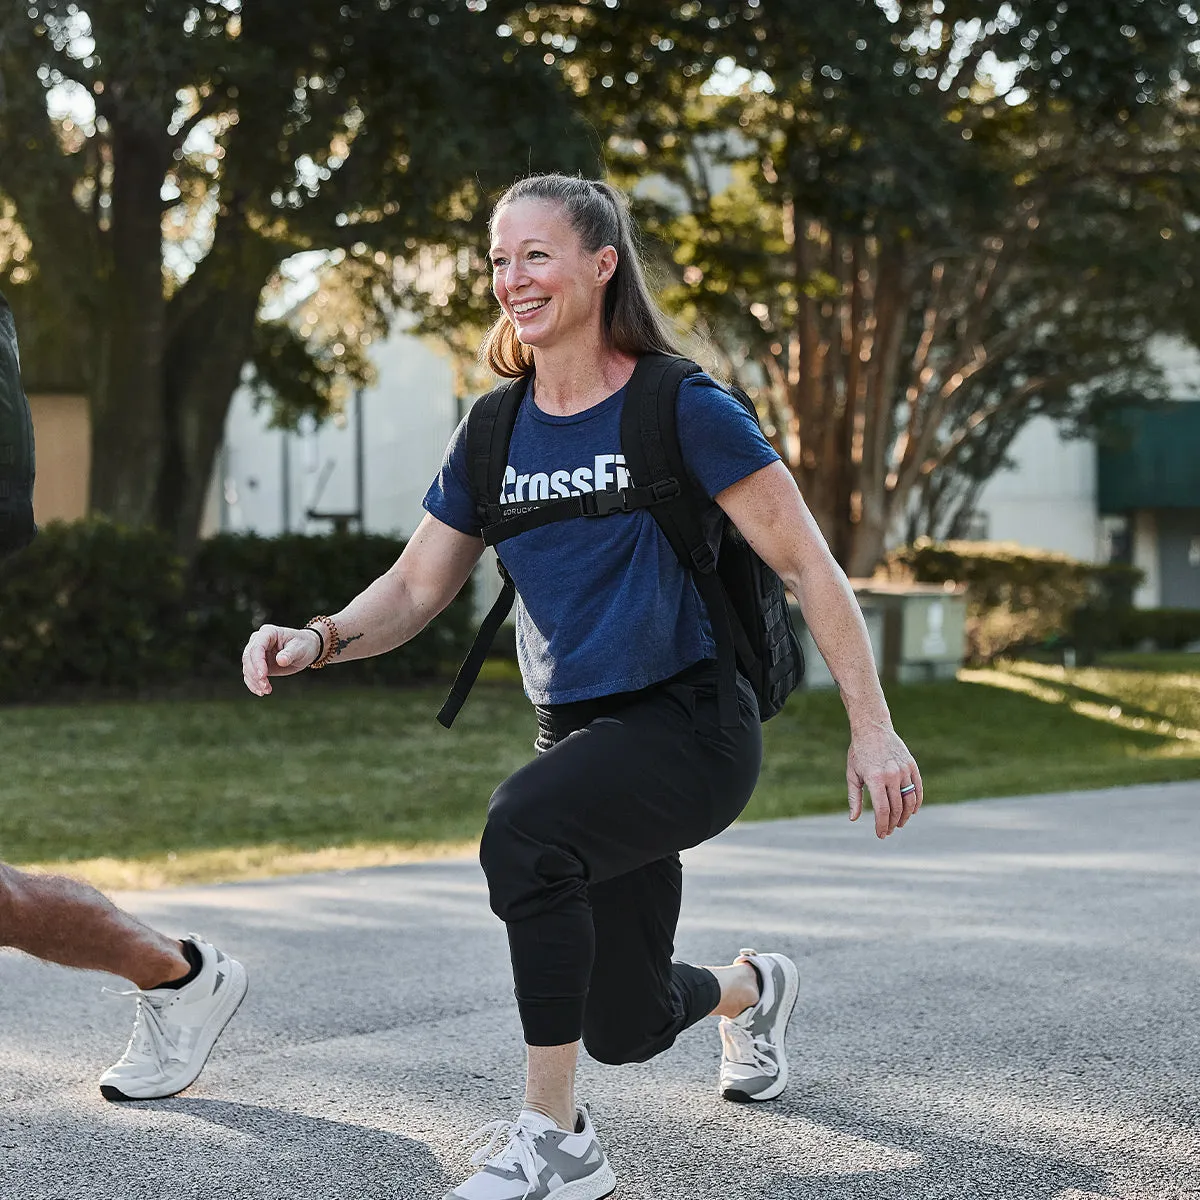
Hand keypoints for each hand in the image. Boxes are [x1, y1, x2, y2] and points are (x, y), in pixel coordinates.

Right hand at [241, 624, 320, 695]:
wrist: (306, 649)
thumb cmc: (304, 645)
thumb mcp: (300, 648)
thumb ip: (290, 653)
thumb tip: (280, 660)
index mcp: (268, 632)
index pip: (257, 647)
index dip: (257, 662)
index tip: (263, 676)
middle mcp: (258, 640)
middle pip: (248, 657)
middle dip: (255, 674)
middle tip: (266, 687)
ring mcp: (256, 652)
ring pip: (247, 667)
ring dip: (254, 681)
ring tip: (266, 691)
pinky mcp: (257, 663)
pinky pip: (250, 674)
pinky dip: (253, 684)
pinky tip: (261, 692)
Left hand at [846, 722, 922, 838]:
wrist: (873, 728)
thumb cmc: (859, 753)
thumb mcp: (852, 774)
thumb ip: (854, 797)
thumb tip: (853, 818)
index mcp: (875, 778)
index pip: (882, 809)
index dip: (882, 825)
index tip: (880, 834)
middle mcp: (891, 775)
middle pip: (896, 808)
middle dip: (892, 823)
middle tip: (888, 831)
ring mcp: (903, 770)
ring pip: (909, 800)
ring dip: (905, 816)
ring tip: (898, 823)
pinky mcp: (911, 766)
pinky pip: (918, 789)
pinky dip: (916, 802)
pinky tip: (911, 812)